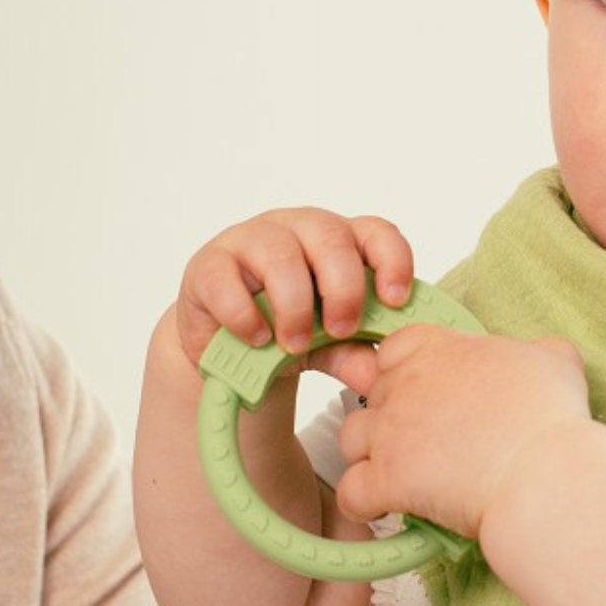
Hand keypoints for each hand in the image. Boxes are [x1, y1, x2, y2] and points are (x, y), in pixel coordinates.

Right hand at [174, 208, 414, 366]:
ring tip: (295, 345)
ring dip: (293, 305)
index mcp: (341, 243)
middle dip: (342, 288)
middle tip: (341, 330)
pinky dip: (244, 314)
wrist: (228, 348)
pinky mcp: (210, 264)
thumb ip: (354, 355)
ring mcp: (252, 240)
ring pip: (279, 253)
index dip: (392, 261)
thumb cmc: (286, 329)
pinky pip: (225, 278)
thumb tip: (382, 375)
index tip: (394, 299)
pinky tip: (256, 337)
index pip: (376, 233)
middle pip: (331, 237)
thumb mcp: (329, 346)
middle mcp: (300, 230)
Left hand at [334, 326, 590, 538]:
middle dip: (393, 417)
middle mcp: (407, 385)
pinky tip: (387, 509)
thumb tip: (545, 353)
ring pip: (351, 437)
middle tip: (426, 443)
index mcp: (441, 350)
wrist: (541, 472)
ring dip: (368, 455)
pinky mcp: (386, 479)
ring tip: (400, 474)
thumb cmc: (550, 418)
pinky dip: (363, 503)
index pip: (397, 347)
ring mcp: (391, 432)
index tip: (426, 393)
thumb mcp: (555, 361)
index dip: (405, 370)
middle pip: (373, 394)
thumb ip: (541, 350)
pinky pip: (350, 491)